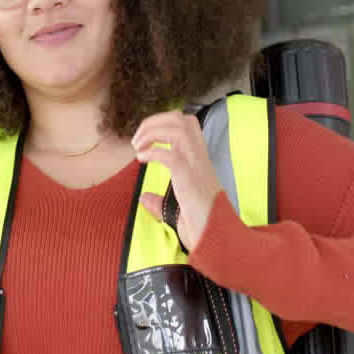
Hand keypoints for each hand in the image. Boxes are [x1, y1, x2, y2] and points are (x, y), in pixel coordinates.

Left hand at [132, 111, 222, 250]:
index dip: (163, 122)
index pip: (186, 123)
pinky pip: (168, 153)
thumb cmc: (201, 222)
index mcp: (199, 158)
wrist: (216, 234)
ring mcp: (195, 163)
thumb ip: (159, 201)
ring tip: (137, 147)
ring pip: (176, 128)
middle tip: (137, 140)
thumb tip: (144, 198)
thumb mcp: (177, 207)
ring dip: (152, 132)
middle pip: (180, 118)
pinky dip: (151, 151)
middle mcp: (199, 155)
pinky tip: (142, 159)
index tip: (146, 138)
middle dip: (153, 122)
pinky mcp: (188, 174)